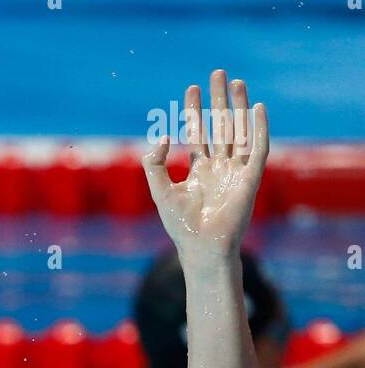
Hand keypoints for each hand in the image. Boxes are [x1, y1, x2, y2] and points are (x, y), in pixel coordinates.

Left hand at [142, 71, 268, 261]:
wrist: (202, 247)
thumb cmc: (181, 226)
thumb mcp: (160, 190)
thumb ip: (154, 164)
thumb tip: (163, 136)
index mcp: (200, 172)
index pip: (199, 134)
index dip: (195, 112)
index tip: (191, 88)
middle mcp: (220, 169)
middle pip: (221, 126)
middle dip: (219, 100)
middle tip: (218, 74)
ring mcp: (236, 172)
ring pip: (240, 131)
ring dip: (239, 106)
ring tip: (236, 81)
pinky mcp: (251, 179)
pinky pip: (259, 148)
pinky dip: (259, 128)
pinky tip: (257, 108)